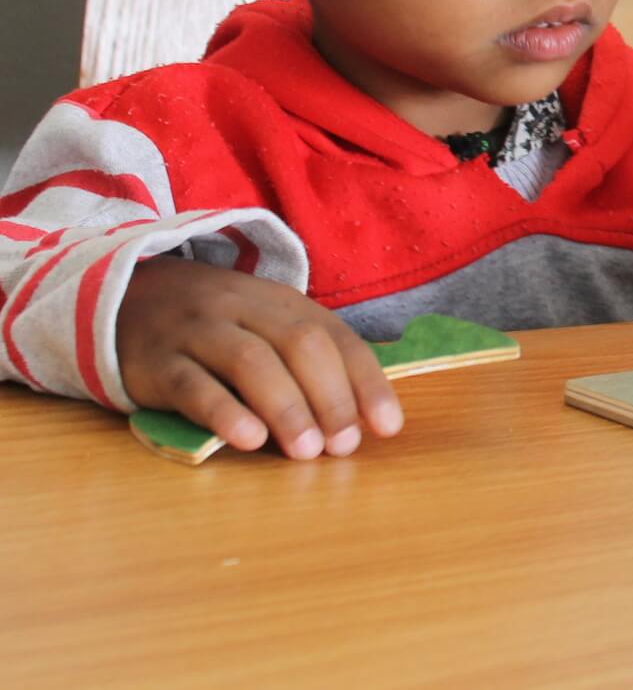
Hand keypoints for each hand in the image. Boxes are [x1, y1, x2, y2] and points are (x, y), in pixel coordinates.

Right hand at [116, 256, 402, 458]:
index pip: (337, 337)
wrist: (126, 298)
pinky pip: (192, 384)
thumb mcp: (267, 328)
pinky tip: (248, 440)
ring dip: (286, 407)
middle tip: (344, 446)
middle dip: (330, 397)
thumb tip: (365, 418)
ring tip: (307, 452)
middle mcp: (245, 308)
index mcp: (283, 303)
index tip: (388, 426)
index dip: (367, 382)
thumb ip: (310, 363)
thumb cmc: (218, 327)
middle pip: (299, 344)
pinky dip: (224, 412)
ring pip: (250, 361)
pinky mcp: (156, 362)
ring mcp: (199, 331)